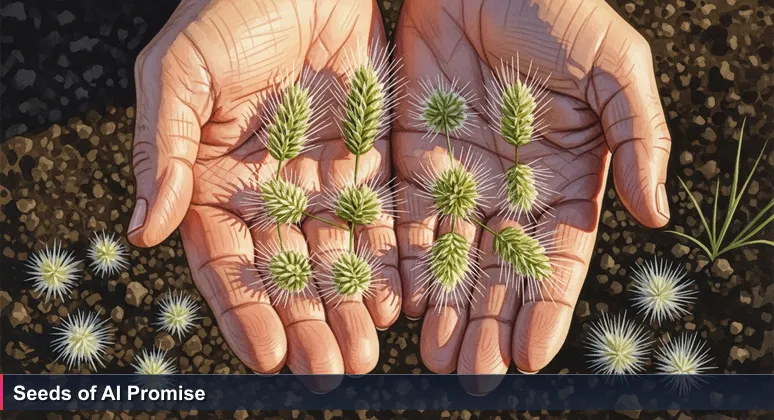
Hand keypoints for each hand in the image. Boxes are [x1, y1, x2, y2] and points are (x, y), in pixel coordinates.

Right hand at [128, 0, 400, 375]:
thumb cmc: (230, 11)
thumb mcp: (180, 74)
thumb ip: (162, 151)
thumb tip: (141, 231)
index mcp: (214, 179)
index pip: (224, 260)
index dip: (245, 308)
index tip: (270, 354)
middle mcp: (267, 189)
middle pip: (286, 270)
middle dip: (307, 321)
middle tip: (332, 369)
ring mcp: (319, 177)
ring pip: (335, 254)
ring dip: (348, 304)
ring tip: (366, 350)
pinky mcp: (368, 157)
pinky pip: (377, 217)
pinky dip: (386, 259)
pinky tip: (396, 298)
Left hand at [393, 0, 670, 373]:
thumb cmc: (559, 11)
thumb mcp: (617, 69)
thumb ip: (641, 140)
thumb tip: (658, 217)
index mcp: (567, 178)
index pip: (557, 259)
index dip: (546, 307)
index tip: (533, 356)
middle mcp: (513, 190)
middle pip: (501, 272)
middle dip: (490, 325)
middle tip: (473, 377)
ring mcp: (462, 178)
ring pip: (453, 257)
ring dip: (447, 308)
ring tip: (439, 357)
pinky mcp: (415, 157)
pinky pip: (409, 219)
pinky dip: (406, 262)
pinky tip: (404, 302)